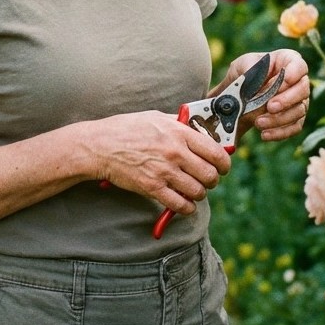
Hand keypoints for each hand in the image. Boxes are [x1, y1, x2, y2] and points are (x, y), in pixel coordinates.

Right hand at [92, 110, 231, 216]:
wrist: (101, 146)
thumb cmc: (127, 129)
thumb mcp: (157, 117)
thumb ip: (180, 125)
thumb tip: (202, 131)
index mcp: (179, 133)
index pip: (216, 152)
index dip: (224, 163)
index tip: (222, 167)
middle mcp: (175, 152)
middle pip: (210, 175)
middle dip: (212, 180)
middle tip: (206, 179)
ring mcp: (164, 171)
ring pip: (198, 192)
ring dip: (198, 193)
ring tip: (192, 189)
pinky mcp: (153, 188)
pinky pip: (180, 205)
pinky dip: (186, 207)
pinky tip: (183, 202)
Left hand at [223, 49, 310, 141]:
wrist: (238, 96)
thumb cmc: (244, 74)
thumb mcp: (241, 65)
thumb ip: (249, 68)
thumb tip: (256, 78)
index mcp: (288, 61)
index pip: (299, 65)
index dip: (294, 73)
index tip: (285, 80)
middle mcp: (298, 81)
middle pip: (303, 90)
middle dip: (286, 100)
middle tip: (269, 107)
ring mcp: (299, 101)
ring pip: (299, 111)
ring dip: (279, 119)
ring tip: (258, 122)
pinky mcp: (295, 118)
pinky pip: (294, 127)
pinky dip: (280, 132)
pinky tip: (265, 134)